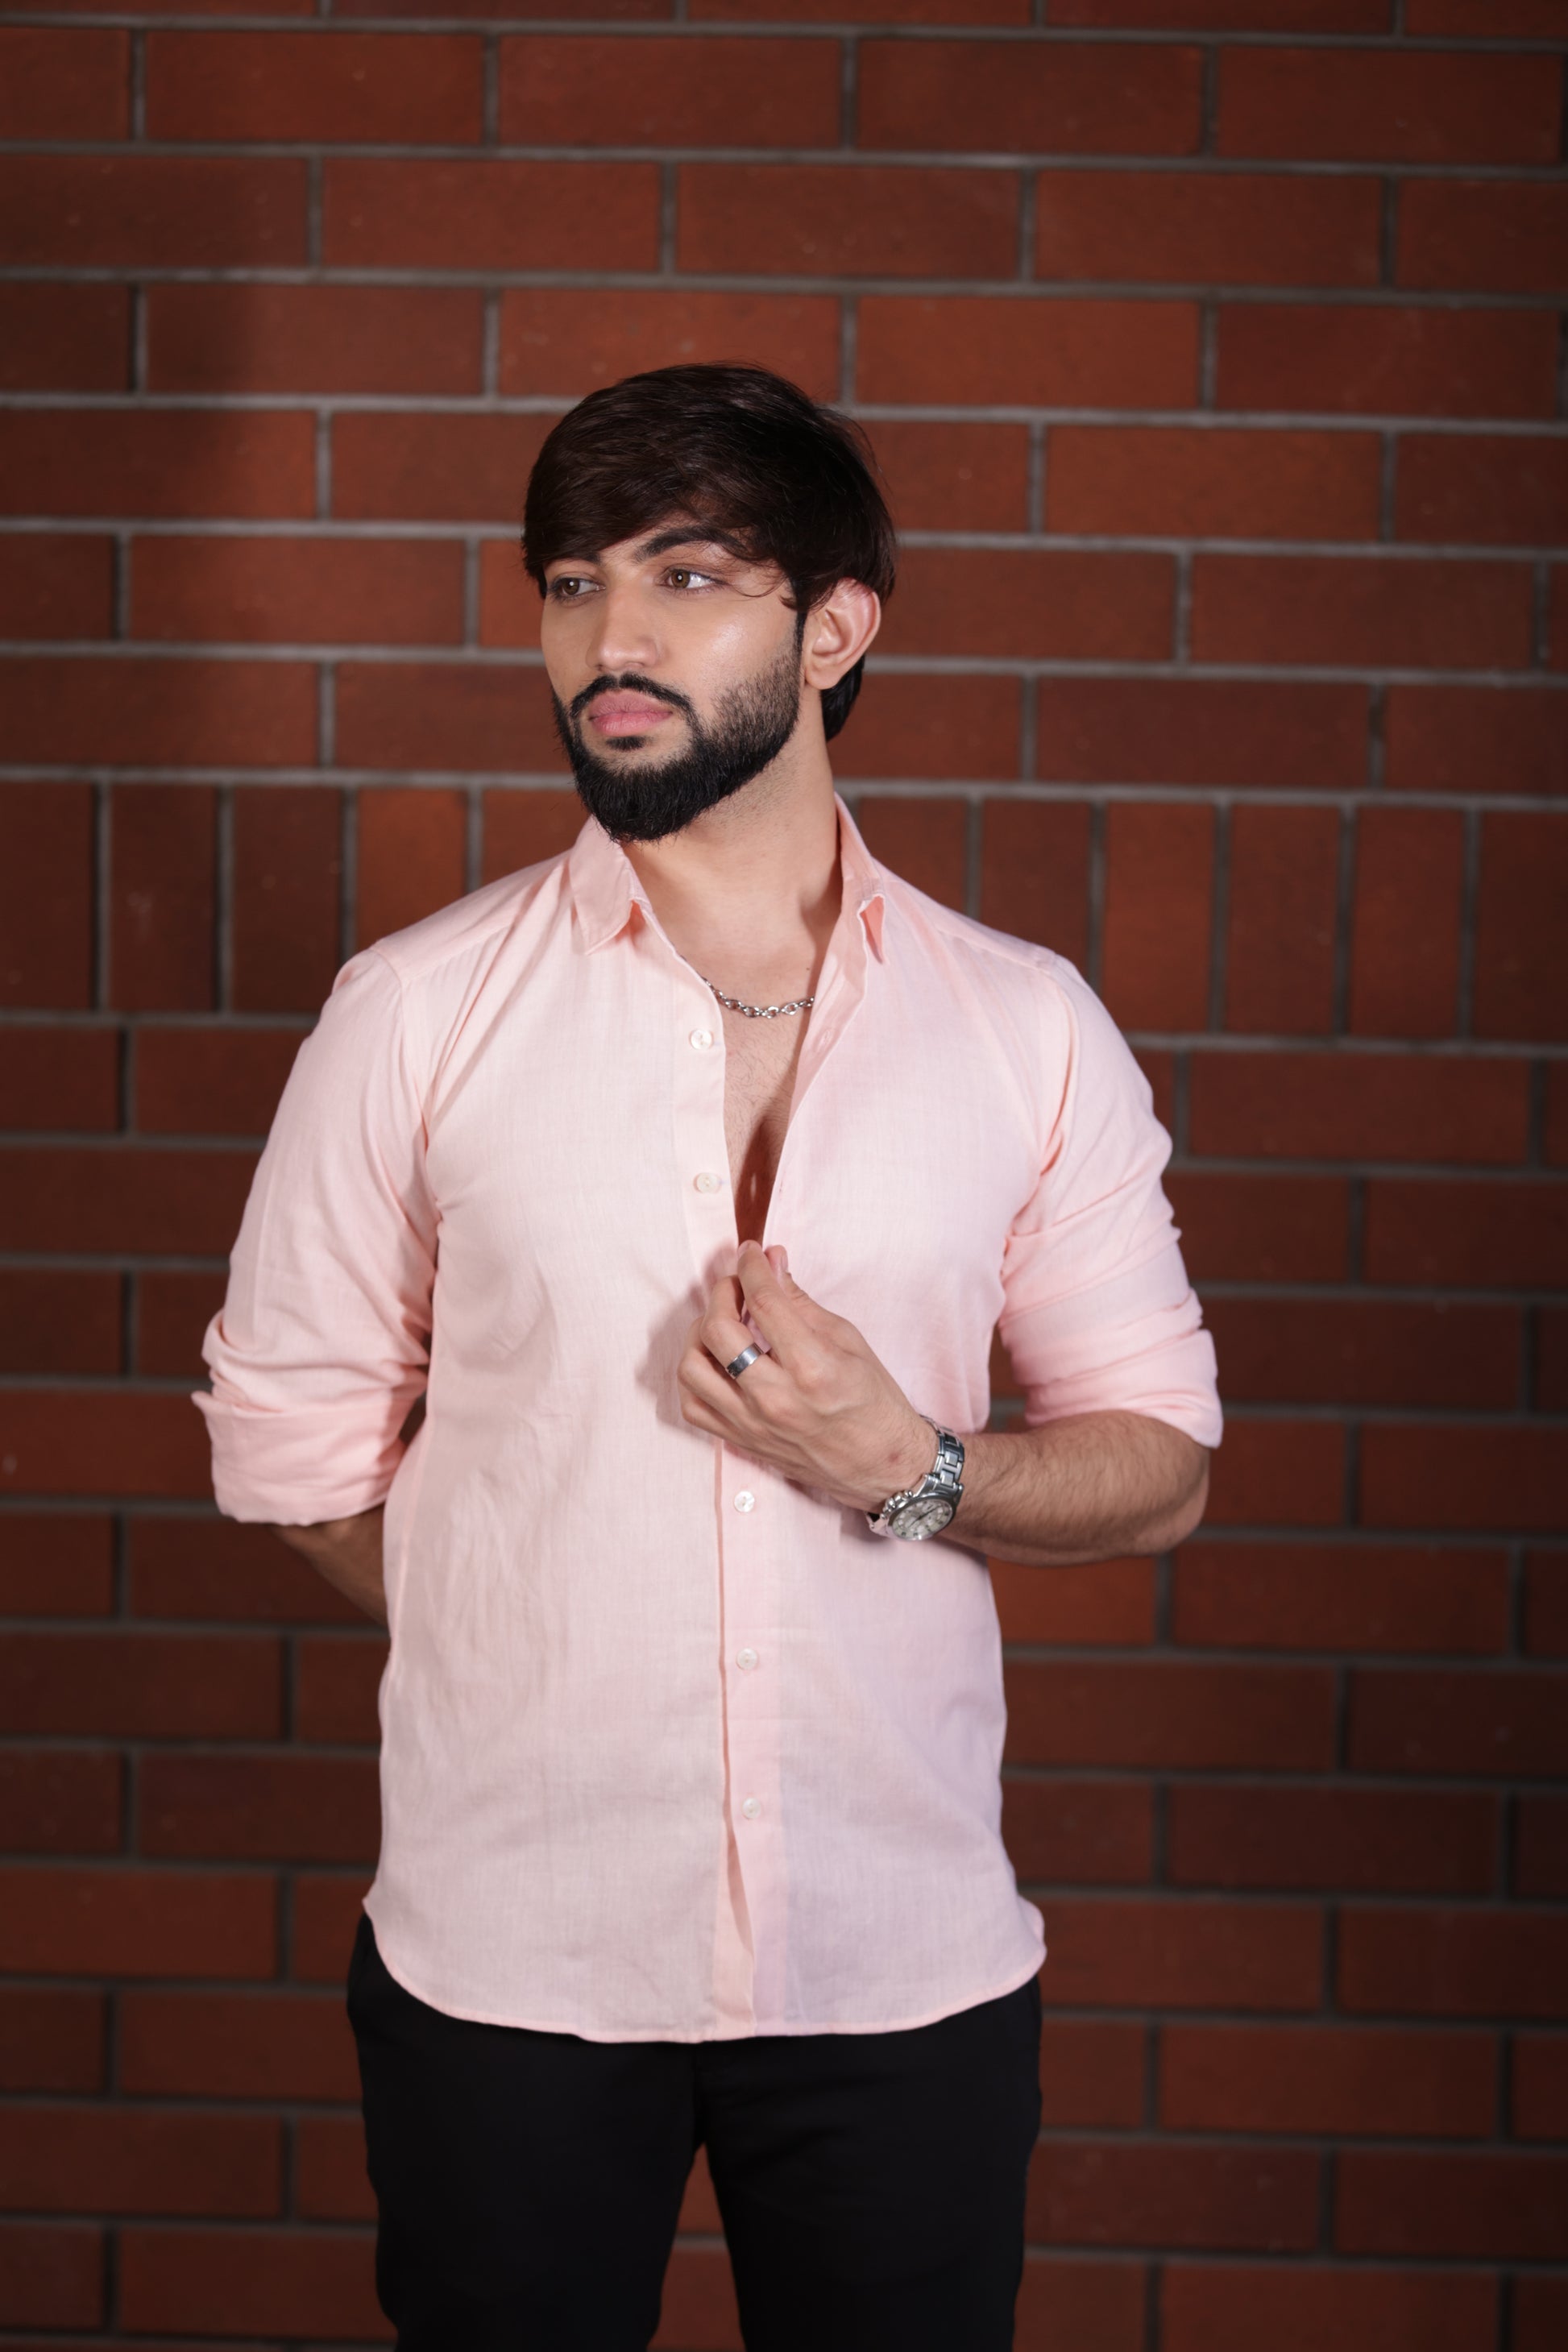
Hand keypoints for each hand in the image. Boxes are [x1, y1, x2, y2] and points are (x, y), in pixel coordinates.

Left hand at [677, 1241, 936, 1513]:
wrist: (882, 1465)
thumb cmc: (873, 1401)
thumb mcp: (849, 1341)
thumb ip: (801, 1302)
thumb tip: (773, 1263)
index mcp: (812, 1368)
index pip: (764, 1302)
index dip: (752, 1266)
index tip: (750, 1252)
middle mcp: (776, 1398)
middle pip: (719, 1330)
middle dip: (723, 1292)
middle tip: (738, 1283)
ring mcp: (753, 1423)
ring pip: (693, 1367)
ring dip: (700, 1332)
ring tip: (722, 1321)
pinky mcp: (741, 1440)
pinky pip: (693, 1404)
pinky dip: (695, 1374)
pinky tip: (716, 1359)